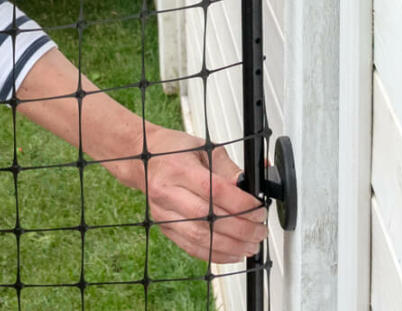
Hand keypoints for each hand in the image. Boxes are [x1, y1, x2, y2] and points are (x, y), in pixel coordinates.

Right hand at [118, 123, 267, 263]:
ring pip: (200, 238)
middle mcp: (167, 192)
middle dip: (240, 229)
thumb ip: (226, 168)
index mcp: (178, 168)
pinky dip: (215, 254)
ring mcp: (163, 213)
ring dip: (230, 246)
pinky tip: (233, 252)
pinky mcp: (164, 227)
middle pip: (208, 218)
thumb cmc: (173, 149)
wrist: (141, 158)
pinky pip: (191, 248)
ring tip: (251, 245)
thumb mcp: (203, 147)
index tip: (258, 209)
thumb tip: (248, 186)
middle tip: (259, 230)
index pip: (214, 191)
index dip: (240, 204)